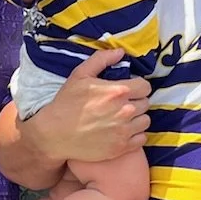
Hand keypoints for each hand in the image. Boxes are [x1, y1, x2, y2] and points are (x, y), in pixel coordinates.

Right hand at [17, 50, 152, 172]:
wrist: (54, 134)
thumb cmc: (66, 103)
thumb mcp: (80, 75)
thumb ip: (101, 59)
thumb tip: (120, 52)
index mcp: (118, 91)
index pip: (145, 87)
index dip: (138, 87)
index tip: (128, 90)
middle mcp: (125, 111)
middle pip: (145, 104)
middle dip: (136, 101)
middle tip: (122, 104)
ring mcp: (124, 131)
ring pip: (145, 121)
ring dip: (137, 118)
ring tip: (123, 118)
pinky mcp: (121, 147)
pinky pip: (141, 139)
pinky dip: (135, 135)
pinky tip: (123, 131)